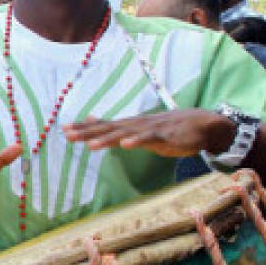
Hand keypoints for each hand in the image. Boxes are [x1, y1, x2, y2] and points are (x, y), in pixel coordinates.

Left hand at [64, 110, 234, 157]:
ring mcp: (149, 130)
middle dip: (88, 132)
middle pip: (108, 128)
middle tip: (68, 135)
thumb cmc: (168, 128)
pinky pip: (149, 140)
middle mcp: (135, 125)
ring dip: (108, 139)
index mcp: (129, 125)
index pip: (102, 125)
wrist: (201, 124)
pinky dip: (137, 141)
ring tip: (91, 145)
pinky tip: (126, 145)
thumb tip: (91, 118)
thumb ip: (115, 126)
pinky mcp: (165, 137)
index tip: (64, 129)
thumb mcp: (138, 126)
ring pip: (125, 134)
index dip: (83, 127)